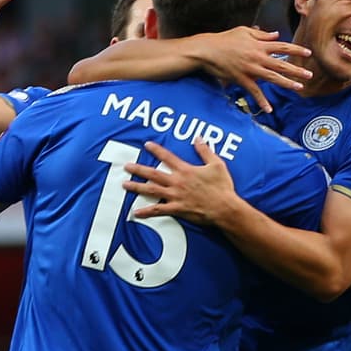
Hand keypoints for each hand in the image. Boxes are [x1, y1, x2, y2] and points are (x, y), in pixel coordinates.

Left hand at [122, 139, 238, 224]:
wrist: (225, 208)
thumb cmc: (222, 187)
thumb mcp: (217, 164)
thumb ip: (205, 151)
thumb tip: (199, 138)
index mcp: (186, 170)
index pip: (167, 157)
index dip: (156, 150)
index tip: (146, 145)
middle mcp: (177, 182)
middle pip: (153, 173)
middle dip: (138, 169)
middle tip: (126, 166)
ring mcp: (175, 196)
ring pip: (152, 190)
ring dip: (137, 187)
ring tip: (125, 184)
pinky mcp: (177, 209)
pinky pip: (158, 210)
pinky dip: (147, 211)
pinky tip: (136, 212)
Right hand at [196, 27, 311, 112]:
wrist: (208, 50)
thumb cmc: (225, 39)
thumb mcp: (244, 31)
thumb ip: (262, 35)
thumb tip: (276, 34)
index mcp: (259, 45)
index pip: (283, 46)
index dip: (296, 49)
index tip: (308, 53)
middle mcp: (258, 57)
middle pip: (282, 64)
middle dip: (297, 69)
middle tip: (310, 74)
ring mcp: (250, 69)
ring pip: (273, 77)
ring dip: (287, 83)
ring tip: (299, 87)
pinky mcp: (242, 79)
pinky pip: (254, 92)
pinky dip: (261, 101)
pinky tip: (269, 110)